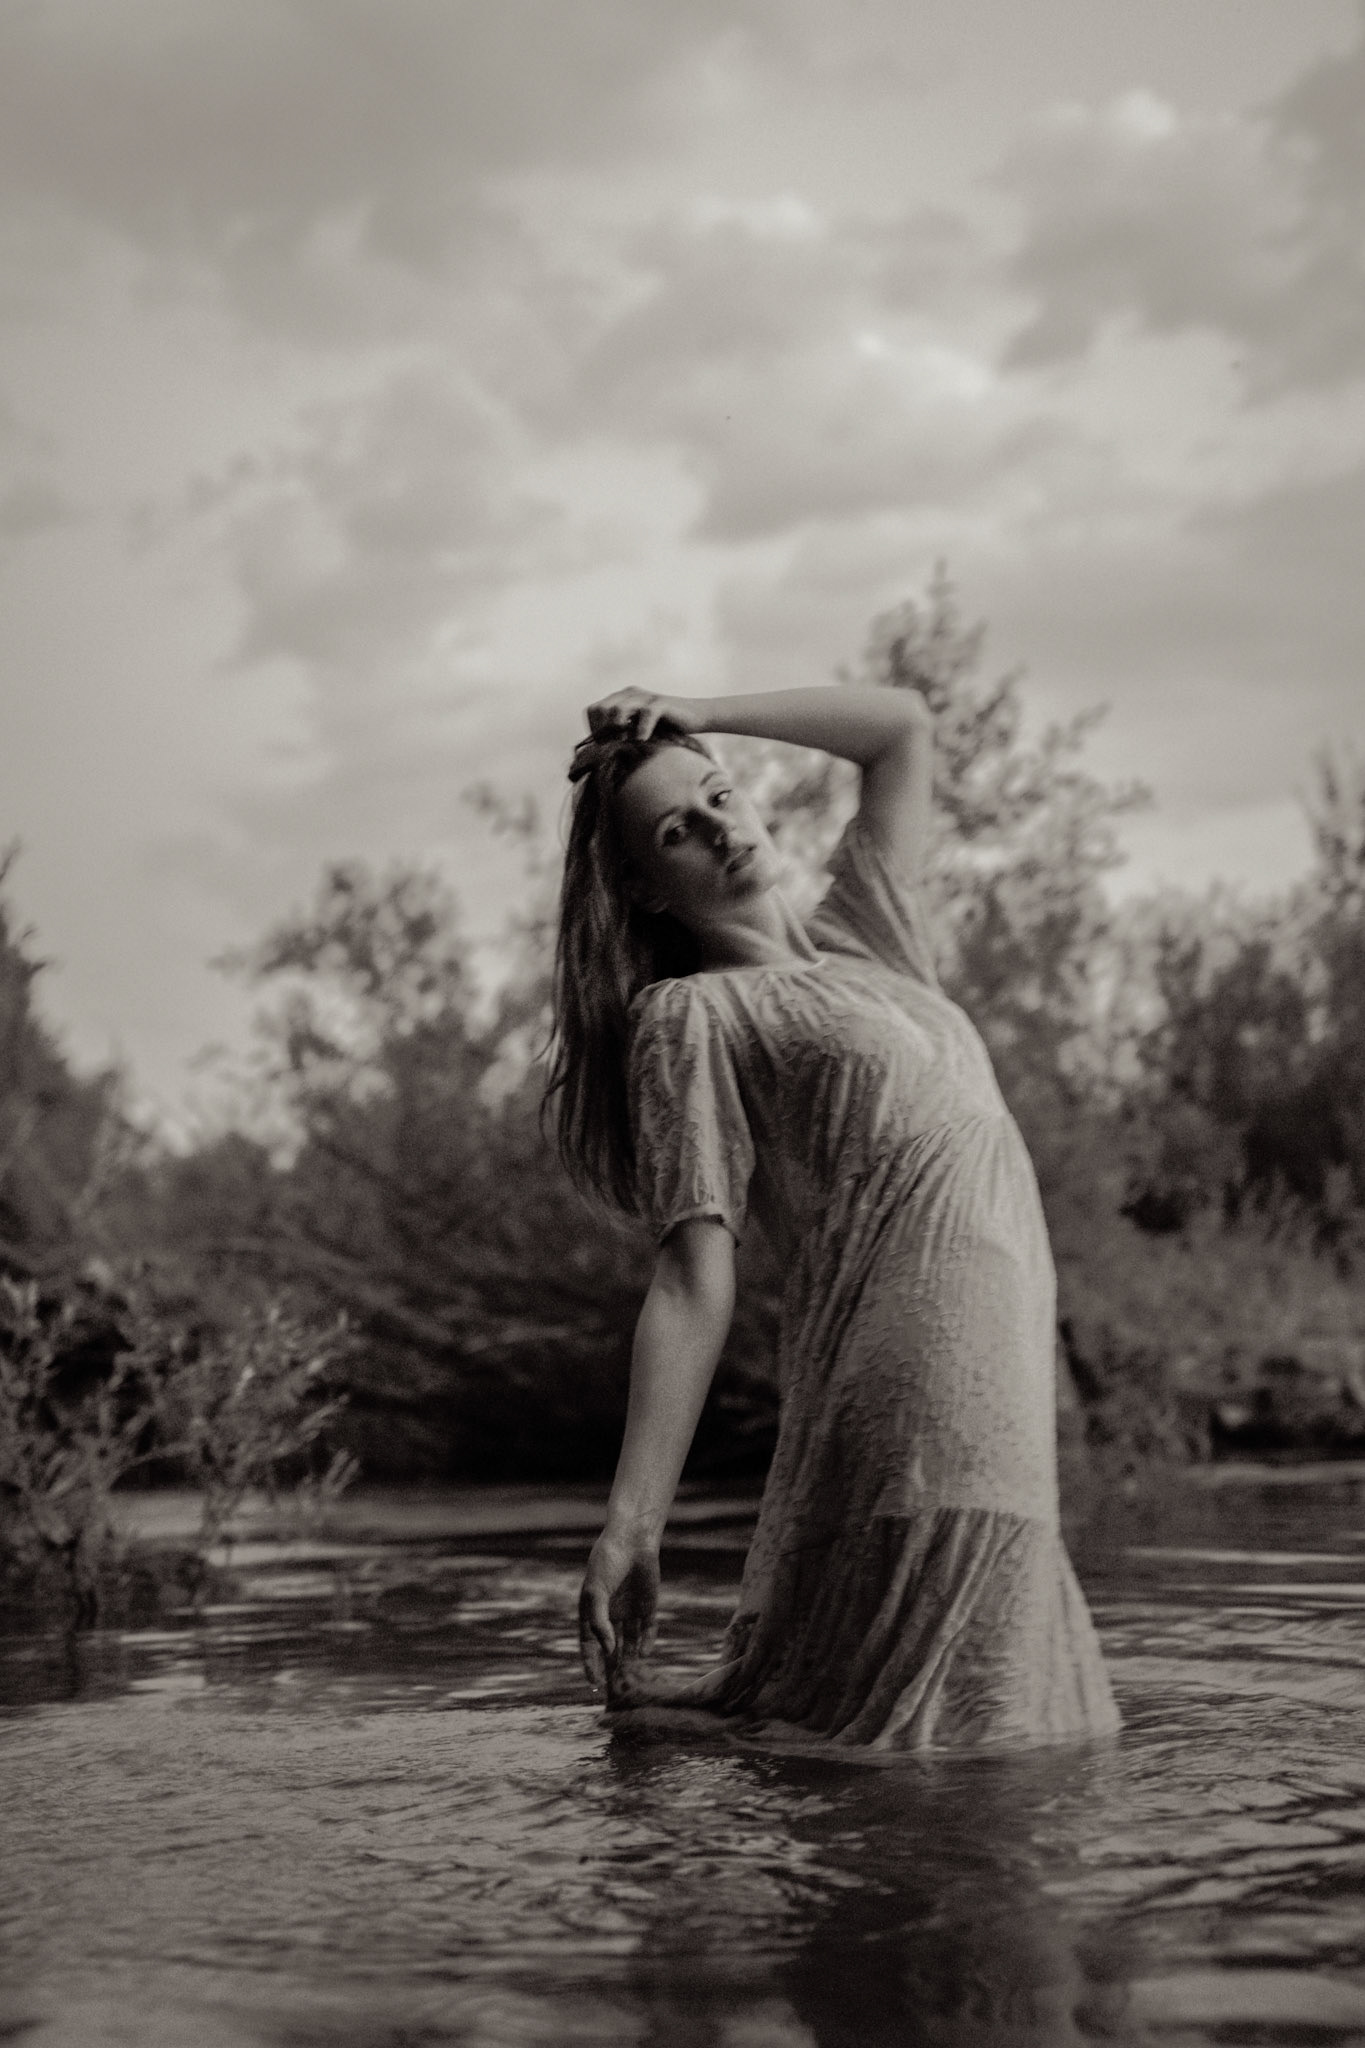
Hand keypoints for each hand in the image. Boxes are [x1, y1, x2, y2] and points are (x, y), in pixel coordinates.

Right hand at [579, 1528, 659, 1703]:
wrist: (632, 1541)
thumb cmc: (607, 1563)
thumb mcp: (596, 1593)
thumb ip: (599, 1623)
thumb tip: (608, 1651)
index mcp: (592, 1610)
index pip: (589, 1643)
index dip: (590, 1663)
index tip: (592, 1683)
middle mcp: (610, 1614)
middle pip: (609, 1647)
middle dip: (610, 1667)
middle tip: (613, 1689)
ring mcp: (629, 1611)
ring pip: (629, 1642)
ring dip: (628, 1659)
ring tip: (629, 1677)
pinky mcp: (648, 1607)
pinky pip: (647, 1630)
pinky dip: (646, 1643)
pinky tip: (644, 1654)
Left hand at [585, 687, 699, 744]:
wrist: (696, 716)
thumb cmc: (666, 728)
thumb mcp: (637, 729)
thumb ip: (620, 733)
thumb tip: (599, 752)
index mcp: (621, 698)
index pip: (592, 710)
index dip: (593, 728)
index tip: (603, 745)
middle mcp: (630, 694)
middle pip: (602, 709)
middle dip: (604, 731)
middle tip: (614, 746)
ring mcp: (645, 697)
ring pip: (618, 710)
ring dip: (619, 730)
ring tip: (627, 743)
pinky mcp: (661, 703)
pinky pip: (645, 714)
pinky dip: (641, 730)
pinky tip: (643, 740)